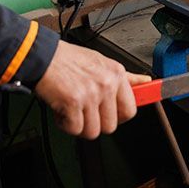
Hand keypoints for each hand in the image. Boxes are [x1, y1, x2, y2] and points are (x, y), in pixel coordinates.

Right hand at [35, 41, 150, 138]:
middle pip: (111, 126)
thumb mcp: (101, 62)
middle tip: (84, 111)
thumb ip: (125, 77)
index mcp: (116, 74)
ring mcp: (91, 94)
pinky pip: (75, 129)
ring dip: (79, 125)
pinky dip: (65, 124)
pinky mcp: (73, 102)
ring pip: (93, 131)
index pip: (130, 110)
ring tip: (72, 109)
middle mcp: (106, 84)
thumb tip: (146, 82)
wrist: (42, 56)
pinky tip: (62, 110)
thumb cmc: (68, 60)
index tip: (110, 115)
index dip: (118, 117)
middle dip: (95, 122)